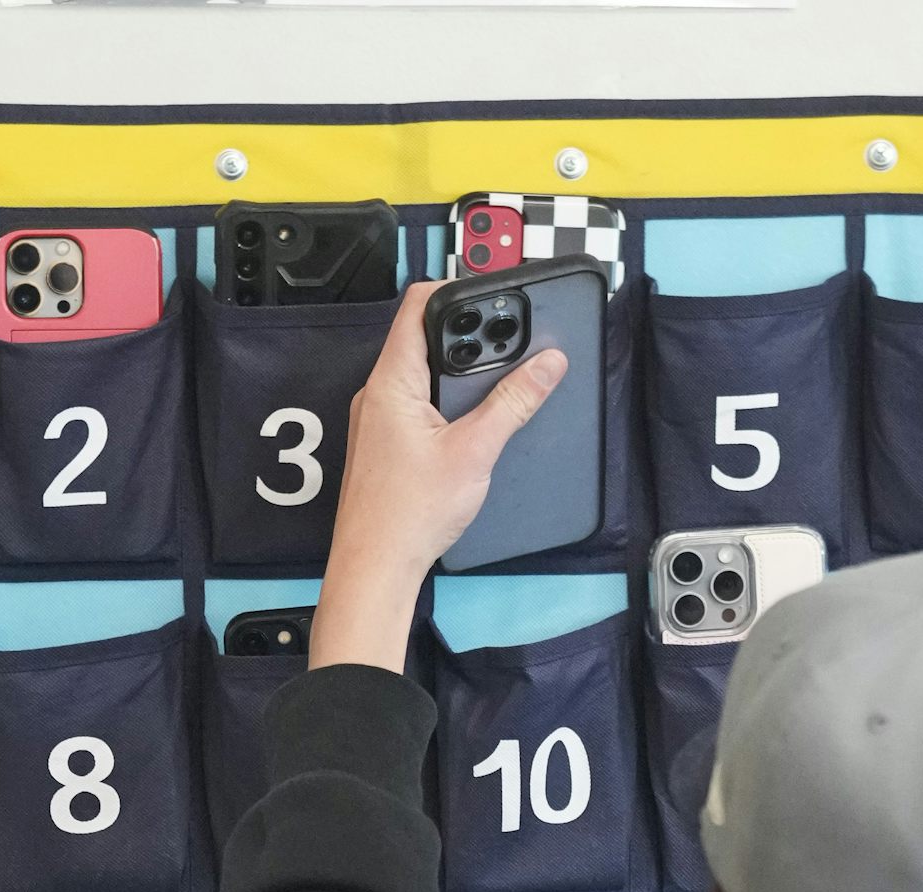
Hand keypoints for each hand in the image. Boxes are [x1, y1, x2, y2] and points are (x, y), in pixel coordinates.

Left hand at [309, 283, 567, 675]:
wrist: (375, 568)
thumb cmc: (408, 515)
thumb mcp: (475, 452)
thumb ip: (513, 403)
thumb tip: (548, 364)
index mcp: (393, 381)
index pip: (419, 305)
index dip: (457, 291)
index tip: (494, 300)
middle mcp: (377, 392)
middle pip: (423, 337)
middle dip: (467, 339)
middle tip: (505, 350)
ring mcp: (377, 419)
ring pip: (421, 375)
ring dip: (458, 377)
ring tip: (491, 392)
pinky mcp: (384, 444)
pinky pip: (415, 406)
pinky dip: (445, 406)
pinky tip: (467, 430)